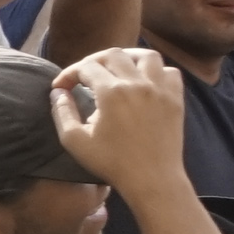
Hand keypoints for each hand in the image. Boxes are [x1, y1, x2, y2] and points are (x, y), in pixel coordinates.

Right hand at [52, 45, 193, 195]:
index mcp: (111, 92)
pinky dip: (157, 71)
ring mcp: (160, 89)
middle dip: (94, 61)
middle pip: (113, 54)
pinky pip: (170, 72)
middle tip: (84, 75)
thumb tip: (57, 92)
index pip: (86, 67)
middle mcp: (137, 83)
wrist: (152, 179)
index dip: (69, 74)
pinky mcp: (176, 99)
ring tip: (117, 67)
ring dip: (128, 57)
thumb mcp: (75, 141)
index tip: (61, 87)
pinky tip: (145, 81)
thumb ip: (62, 112)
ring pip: (146, 55)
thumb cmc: (111, 162)